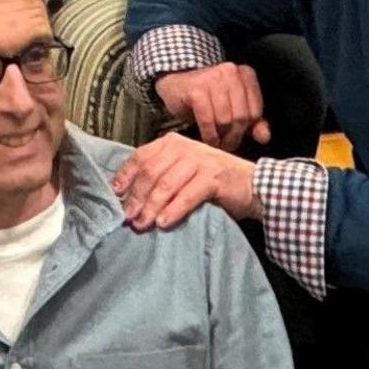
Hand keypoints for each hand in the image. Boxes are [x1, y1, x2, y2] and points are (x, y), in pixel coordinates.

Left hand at [110, 133, 260, 230]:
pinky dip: (173, 210)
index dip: (125, 177)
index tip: (114, 196)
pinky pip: (187, 195)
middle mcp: (184, 148)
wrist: (255, 186)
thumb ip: (160, 179)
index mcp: (172, 144)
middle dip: (136, 197)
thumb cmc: (213, 184)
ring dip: (151, 207)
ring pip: (166, 184)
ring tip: (142, 224)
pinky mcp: (214, 177)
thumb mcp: (183, 175)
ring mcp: (200, 160)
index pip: (140, 157)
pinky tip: (164, 222)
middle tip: (127, 218)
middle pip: (150, 172)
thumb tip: (128, 200)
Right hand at [152, 63, 269, 151]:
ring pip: (224, 119)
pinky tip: (207, 138)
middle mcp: (231, 72)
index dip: (247, 129)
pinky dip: (208, 133)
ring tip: (216, 141)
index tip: (237, 137)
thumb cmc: (207, 98)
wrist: (175, 85)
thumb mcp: (233, 108)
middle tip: (226, 144)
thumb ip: (253, 122)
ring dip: (220, 137)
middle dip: (233, 136)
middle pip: (241, 116)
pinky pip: (207, 119)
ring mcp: (213, 78)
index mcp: (246, 74)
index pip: (255, 111)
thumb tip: (264, 137)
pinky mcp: (196, 88)